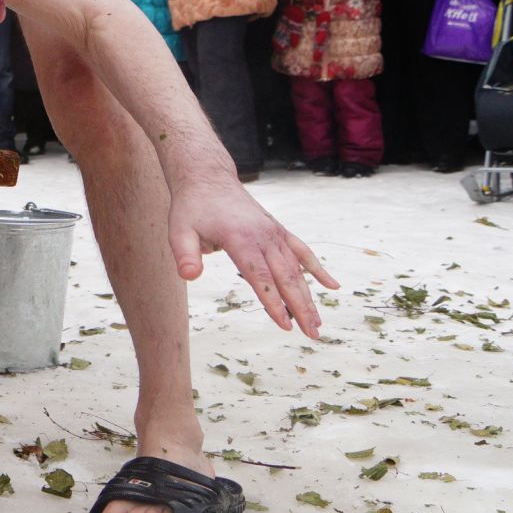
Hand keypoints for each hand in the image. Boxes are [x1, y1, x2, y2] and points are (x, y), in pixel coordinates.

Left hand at [168, 177, 339, 339]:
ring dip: (308, 296)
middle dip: (300, 307)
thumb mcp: (179, 230)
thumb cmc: (192, 207)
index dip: (273, 302)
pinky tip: (333, 285)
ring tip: (317, 324)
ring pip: (296, 269)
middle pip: (286, 277)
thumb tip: (189, 276)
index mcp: (240, 238)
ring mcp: (273, 232)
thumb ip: (185, 254)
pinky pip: (302, 251)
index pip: (260, 276)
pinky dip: (317, 268)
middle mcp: (263, 236)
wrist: (208, 178)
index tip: (285, 325)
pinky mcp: (278, 230)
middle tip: (312, 335)